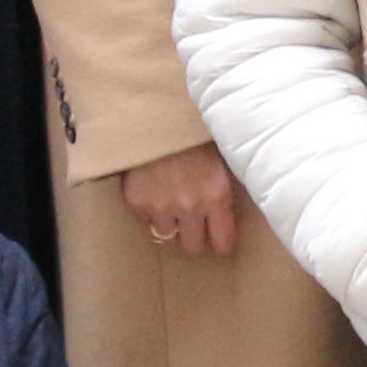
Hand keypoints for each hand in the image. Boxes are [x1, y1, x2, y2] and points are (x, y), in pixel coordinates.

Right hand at [122, 143, 242, 256]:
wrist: (155, 119)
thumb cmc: (192, 138)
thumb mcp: (221, 162)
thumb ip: (223, 193)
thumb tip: (229, 224)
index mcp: (216, 196)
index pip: (223, 242)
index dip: (221, 243)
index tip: (219, 241)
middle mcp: (190, 206)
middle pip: (193, 247)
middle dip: (195, 237)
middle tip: (193, 225)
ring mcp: (161, 206)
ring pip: (167, 238)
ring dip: (171, 226)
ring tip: (171, 205)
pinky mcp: (137, 203)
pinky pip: (146, 223)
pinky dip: (150, 213)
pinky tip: (155, 192)